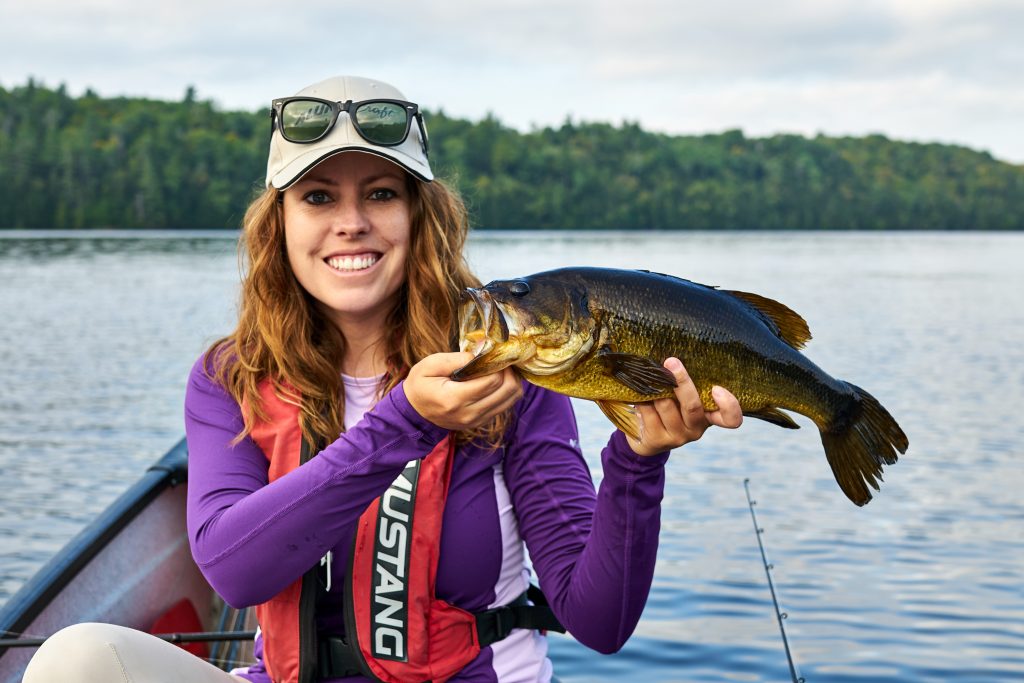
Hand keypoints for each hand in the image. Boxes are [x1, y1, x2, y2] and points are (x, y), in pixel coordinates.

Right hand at [405, 352, 522, 430]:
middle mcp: (469, 413)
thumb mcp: (430, 364)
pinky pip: (504, 406)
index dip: (498, 364)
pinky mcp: (480, 423)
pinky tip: (497, 380)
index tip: (493, 354)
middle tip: (501, 359)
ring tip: (501, 369)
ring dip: (511, 381)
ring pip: (511, 400)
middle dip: (509, 371)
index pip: (493, 381)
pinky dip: (506, 391)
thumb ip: (456, 359)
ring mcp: (476, 421)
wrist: (414, 412)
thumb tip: (482, 355)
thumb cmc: (421, 384)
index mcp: (454, 399)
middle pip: (507, 391)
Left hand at [627, 357, 742, 456]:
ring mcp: (678, 437)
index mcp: (709, 415)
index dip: (728, 405)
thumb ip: (686, 383)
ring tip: (649, 376)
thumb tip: (675, 358)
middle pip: (692, 406)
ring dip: (656, 389)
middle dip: (681, 382)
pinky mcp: (658, 440)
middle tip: (671, 362)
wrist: (646, 435)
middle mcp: (697, 429)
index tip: (716, 388)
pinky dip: (643, 398)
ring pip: (666, 406)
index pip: (731, 418)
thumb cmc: (669, 405)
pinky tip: (639, 391)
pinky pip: (649, 412)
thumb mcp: (682, 395)